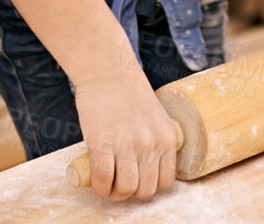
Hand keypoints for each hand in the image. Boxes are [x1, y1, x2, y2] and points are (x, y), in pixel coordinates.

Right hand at [73, 69, 178, 200]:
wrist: (109, 72)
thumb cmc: (130, 94)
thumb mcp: (155, 118)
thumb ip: (155, 142)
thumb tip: (147, 169)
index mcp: (168, 137)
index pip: (166, 181)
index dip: (150, 184)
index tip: (138, 178)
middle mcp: (152, 143)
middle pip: (146, 190)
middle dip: (131, 191)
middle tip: (119, 181)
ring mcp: (128, 144)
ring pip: (125, 190)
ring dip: (113, 192)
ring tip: (107, 181)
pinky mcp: (102, 144)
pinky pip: (102, 181)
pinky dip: (98, 188)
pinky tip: (96, 181)